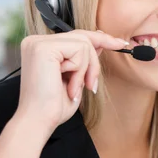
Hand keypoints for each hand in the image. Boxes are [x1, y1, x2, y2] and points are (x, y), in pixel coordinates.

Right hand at [14, 30, 128, 130]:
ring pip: (84, 43)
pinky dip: (80, 70)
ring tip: (76, 88)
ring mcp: (39, 43)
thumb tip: (100, 42)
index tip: (120, 43)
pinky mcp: (44, 48)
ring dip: (86, 69)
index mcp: (40, 47)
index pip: (74, 36)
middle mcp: (36, 41)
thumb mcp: (74, 77)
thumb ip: (83, 58)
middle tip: (92, 84)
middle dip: (94, 61)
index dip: (99, 39)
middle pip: (82, 37)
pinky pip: (79, 50)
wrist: (39, 122)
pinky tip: (70, 85)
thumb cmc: (53, 106)